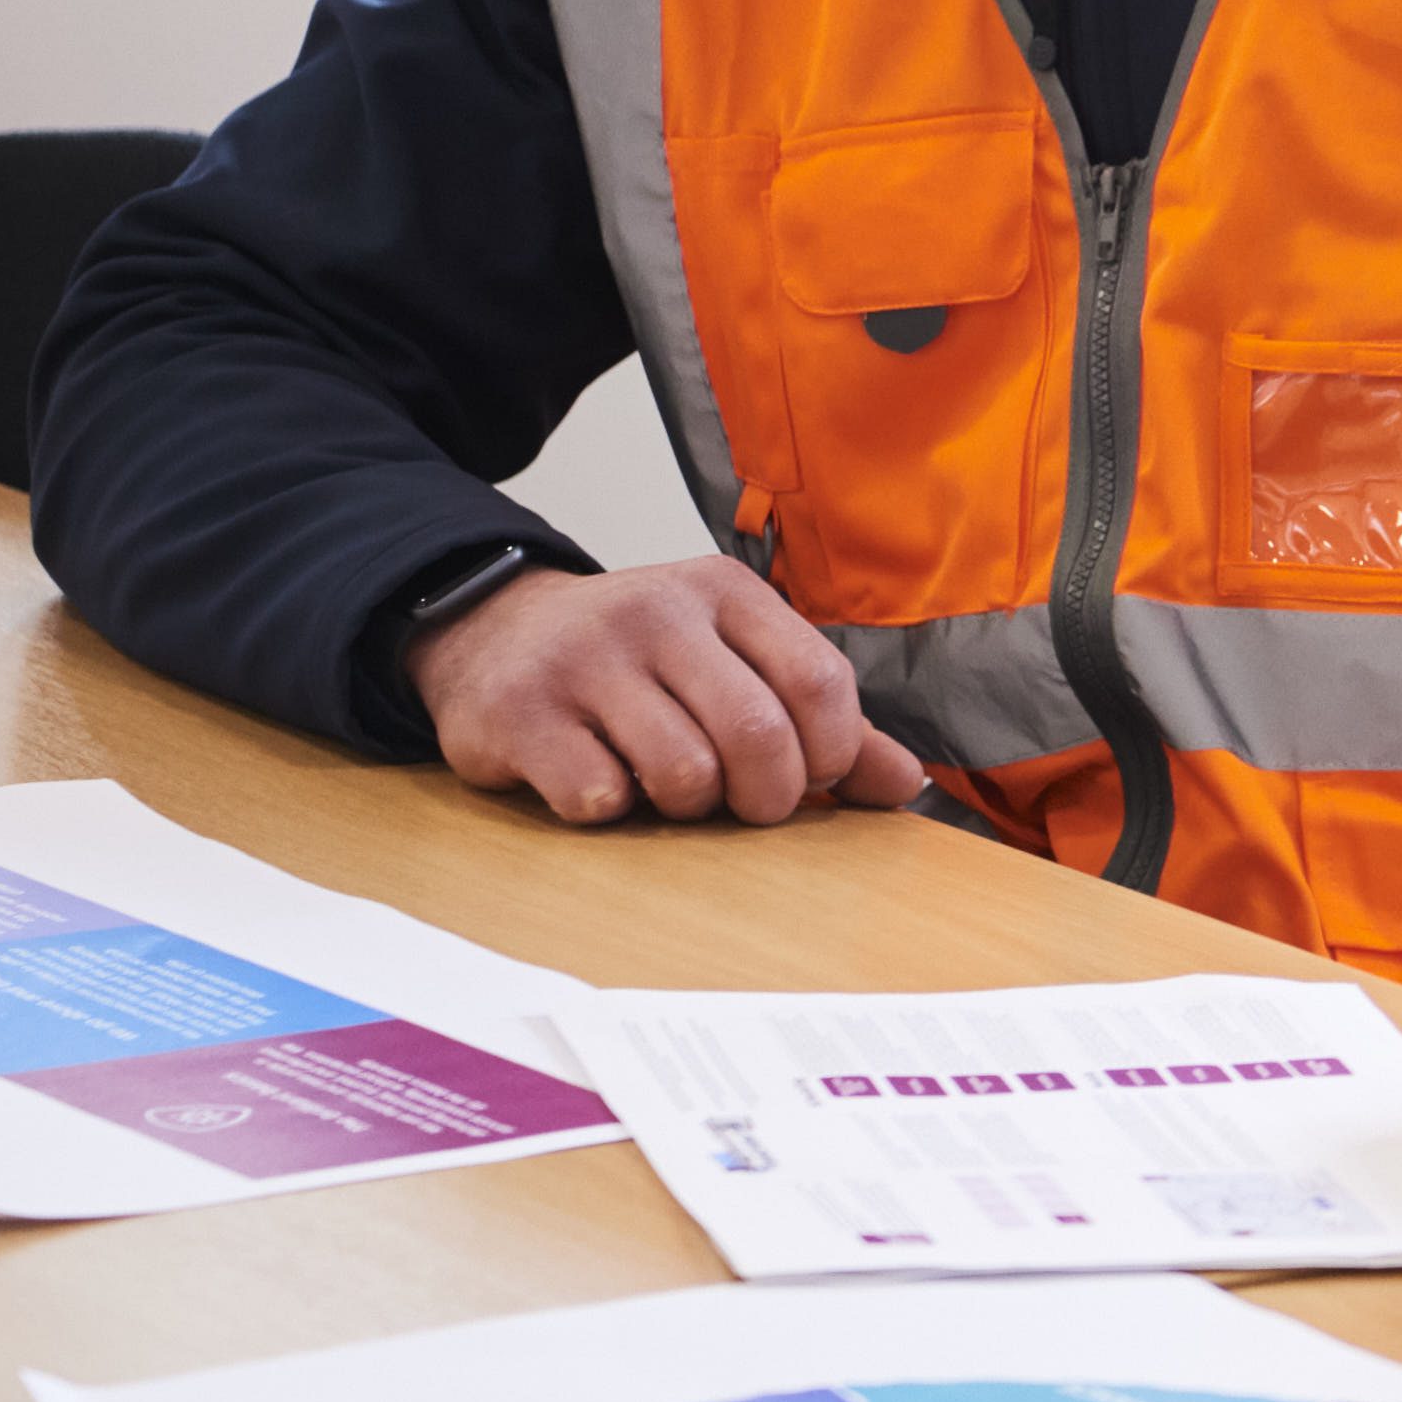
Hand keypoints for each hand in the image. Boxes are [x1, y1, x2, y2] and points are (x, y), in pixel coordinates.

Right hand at [408, 559, 927, 826]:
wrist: (496, 634)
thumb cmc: (638, 659)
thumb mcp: (733, 659)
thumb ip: (823, 720)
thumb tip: (905, 784)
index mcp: (726, 593)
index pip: (818, 679)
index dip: (831, 751)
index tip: (812, 777)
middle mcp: (659, 613)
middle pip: (758, 733)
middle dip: (767, 796)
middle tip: (746, 805)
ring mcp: (586, 659)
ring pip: (683, 772)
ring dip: (687, 807)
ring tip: (669, 787)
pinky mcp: (520, 712)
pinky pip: (597, 796)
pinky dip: (611, 809)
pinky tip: (600, 781)